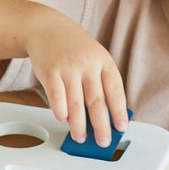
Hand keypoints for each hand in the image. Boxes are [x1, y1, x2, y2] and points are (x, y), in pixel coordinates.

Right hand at [25, 13, 127, 146]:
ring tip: (80, 137)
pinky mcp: (49, 72)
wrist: (47, 28)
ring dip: (78, 125)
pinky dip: (60, 111)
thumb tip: (105, 116)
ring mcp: (68, 68)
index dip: (119, 111)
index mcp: (103, 62)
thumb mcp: (94, 58)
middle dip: (101, 126)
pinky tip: (63, 120)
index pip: (115, 90)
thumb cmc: (73, 48)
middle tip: (102, 141)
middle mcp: (87, 64)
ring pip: (75, 103)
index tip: (121, 127)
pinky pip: (56, 97)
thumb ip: (100, 83)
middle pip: (96, 101)